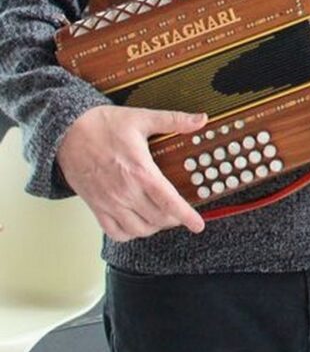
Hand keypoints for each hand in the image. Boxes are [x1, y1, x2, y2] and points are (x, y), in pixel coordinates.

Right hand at [56, 105, 207, 240]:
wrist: (66, 133)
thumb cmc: (103, 125)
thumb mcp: (142, 118)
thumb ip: (174, 120)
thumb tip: (201, 120)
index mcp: (140, 171)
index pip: (168, 201)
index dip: (186, 216)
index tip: (198, 225)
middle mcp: (125, 191)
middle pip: (157, 219)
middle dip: (174, 219)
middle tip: (181, 213)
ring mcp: (109, 202)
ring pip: (138, 229)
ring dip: (154, 228)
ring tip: (162, 217)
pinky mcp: (96, 206)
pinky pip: (114, 232)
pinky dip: (130, 234)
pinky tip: (138, 224)